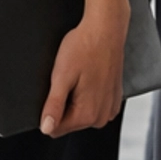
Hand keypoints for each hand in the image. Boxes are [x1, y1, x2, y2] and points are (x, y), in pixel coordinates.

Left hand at [41, 5, 128, 135]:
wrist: (106, 30)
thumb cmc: (84, 48)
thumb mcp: (61, 76)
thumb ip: (53, 106)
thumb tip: (46, 129)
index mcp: (88, 115)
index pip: (55, 129)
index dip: (49, 110)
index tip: (57, 89)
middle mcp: (102, 117)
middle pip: (68, 122)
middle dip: (63, 103)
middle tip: (69, 79)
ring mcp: (110, 109)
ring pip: (80, 114)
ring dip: (75, 98)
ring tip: (79, 76)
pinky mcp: (114, 99)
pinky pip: (93, 105)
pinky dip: (87, 93)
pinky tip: (88, 77)